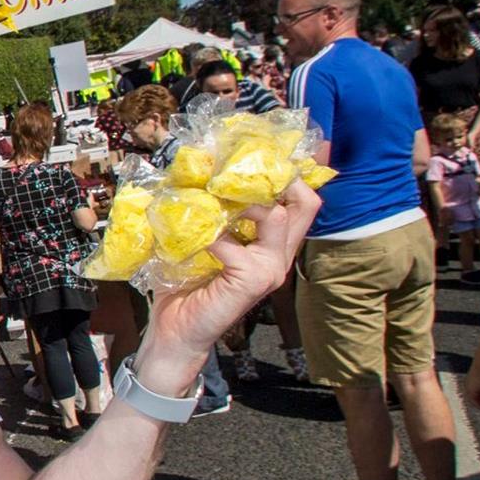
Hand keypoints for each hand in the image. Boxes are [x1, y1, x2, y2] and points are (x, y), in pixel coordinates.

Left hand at [144, 180, 320, 364]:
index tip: (269, 148)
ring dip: (240, 201)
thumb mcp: (197, 239)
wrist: (175, 330)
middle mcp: (279, 254)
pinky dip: (210, 235)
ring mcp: (271, 268)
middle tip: (240, 167)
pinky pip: (235, 244)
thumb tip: (191, 166)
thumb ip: (205, 210)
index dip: (294, 172)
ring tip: (210, 199)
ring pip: (277, 216)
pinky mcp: (254, 280)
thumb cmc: (184, 284)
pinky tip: (192, 241)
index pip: (301, 201)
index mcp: (271, 243)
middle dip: (277, 177)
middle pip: (304, 202)